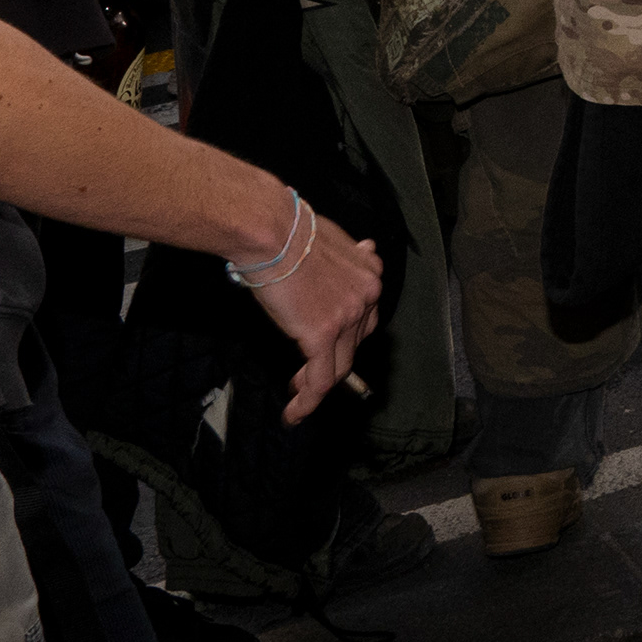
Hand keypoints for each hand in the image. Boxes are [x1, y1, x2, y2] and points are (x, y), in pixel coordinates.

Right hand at [236, 202, 383, 423]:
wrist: (271, 230)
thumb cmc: (289, 229)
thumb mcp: (332, 238)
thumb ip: (349, 255)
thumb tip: (367, 249)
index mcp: (370, 273)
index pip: (364, 317)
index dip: (347, 337)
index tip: (327, 347)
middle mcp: (366, 295)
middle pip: (354, 343)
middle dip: (332, 362)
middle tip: (306, 375)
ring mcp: (347, 316)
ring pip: (339, 366)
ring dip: (317, 385)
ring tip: (298, 395)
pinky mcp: (322, 334)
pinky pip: (321, 379)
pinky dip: (308, 400)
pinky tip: (295, 412)